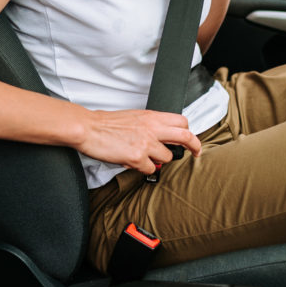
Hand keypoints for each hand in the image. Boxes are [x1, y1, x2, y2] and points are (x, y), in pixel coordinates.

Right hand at [76, 109, 201, 173]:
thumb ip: (150, 126)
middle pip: (186, 136)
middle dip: (195, 146)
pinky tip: (132, 162)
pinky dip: (143, 168)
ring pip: (167, 158)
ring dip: (158, 160)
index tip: (190, 139)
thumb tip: (161, 138)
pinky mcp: (137, 158)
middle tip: (196, 153)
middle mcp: (152, 128)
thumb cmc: (106, 123)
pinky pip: (150, 169)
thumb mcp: (134, 117)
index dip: (188, 131)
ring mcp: (146, 143)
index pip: (182, 121)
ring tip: (143, 156)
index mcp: (152, 116)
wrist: (88, 128)